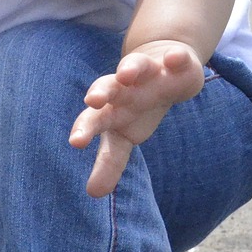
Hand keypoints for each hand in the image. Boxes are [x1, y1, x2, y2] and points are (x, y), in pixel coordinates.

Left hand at [68, 40, 205, 197]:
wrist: (164, 68)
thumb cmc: (138, 108)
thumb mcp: (125, 136)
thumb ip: (109, 163)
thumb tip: (93, 194)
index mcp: (111, 110)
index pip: (95, 121)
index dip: (85, 131)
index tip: (76, 143)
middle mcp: (125, 89)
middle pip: (109, 89)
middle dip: (100, 93)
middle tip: (92, 100)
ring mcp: (149, 73)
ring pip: (136, 67)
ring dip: (130, 69)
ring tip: (125, 74)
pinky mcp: (175, 62)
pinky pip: (175, 58)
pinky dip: (174, 57)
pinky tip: (173, 59)